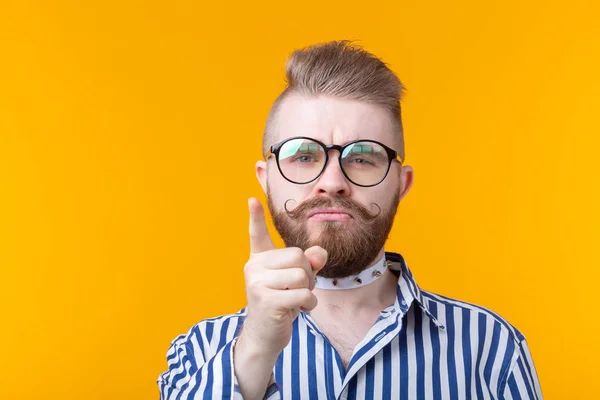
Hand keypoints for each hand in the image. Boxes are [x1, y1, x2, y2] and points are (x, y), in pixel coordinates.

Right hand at [239, 197, 327, 356]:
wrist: (265, 335)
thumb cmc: (282, 303)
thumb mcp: (297, 280)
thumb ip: (309, 262)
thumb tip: (320, 254)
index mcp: (259, 259)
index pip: (257, 234)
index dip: (255, 216)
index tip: (252, 199)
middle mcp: (254, 267)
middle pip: (297, 256)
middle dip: (308, 274)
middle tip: (298, 289)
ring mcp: (257, 283)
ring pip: (302, 275)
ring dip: (309, 290)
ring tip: (296, 299)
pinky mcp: (266, 301)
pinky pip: (303, 294)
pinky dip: (309, 304)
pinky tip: (299, 310)